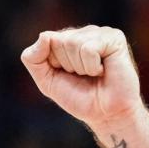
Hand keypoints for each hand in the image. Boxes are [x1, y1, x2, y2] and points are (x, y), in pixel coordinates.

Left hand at [21, 26, 142, 128]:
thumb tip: (43, 35)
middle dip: (67, 65)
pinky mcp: (114, 38)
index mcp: (66, 39)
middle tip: (83, 76)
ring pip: (73, 43)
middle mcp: (83, 33)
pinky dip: (92, 67)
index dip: (52, 63)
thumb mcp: (46, 80)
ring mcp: (100, 33)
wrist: (106, 114)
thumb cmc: (78, 98)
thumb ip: (34, 58)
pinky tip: (103, 71)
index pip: (45, 40)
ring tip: (93, 74)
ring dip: (81, 68)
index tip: (67, 75)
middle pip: (58, 41)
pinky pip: (89, 49)